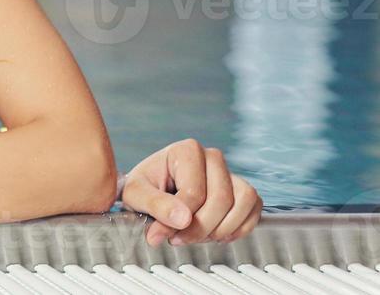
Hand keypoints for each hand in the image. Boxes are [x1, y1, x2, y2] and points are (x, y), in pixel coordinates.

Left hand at [120, 139, 262, 246]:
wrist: (152, 189)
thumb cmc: (144, 188)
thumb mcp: (136, 194)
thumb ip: (155, 204)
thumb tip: (182, 219)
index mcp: (186, 150)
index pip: (194, 192)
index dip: (180, 220)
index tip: (161, 234)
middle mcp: (212, 157)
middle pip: (220, 200)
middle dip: (201, 228)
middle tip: (179, 238)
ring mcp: (230, 172)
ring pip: (242, 203)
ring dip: (223, 228)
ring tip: (198, 236)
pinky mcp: (241, 190)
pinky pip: (254, 209)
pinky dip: (239, 228)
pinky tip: (216, 234)